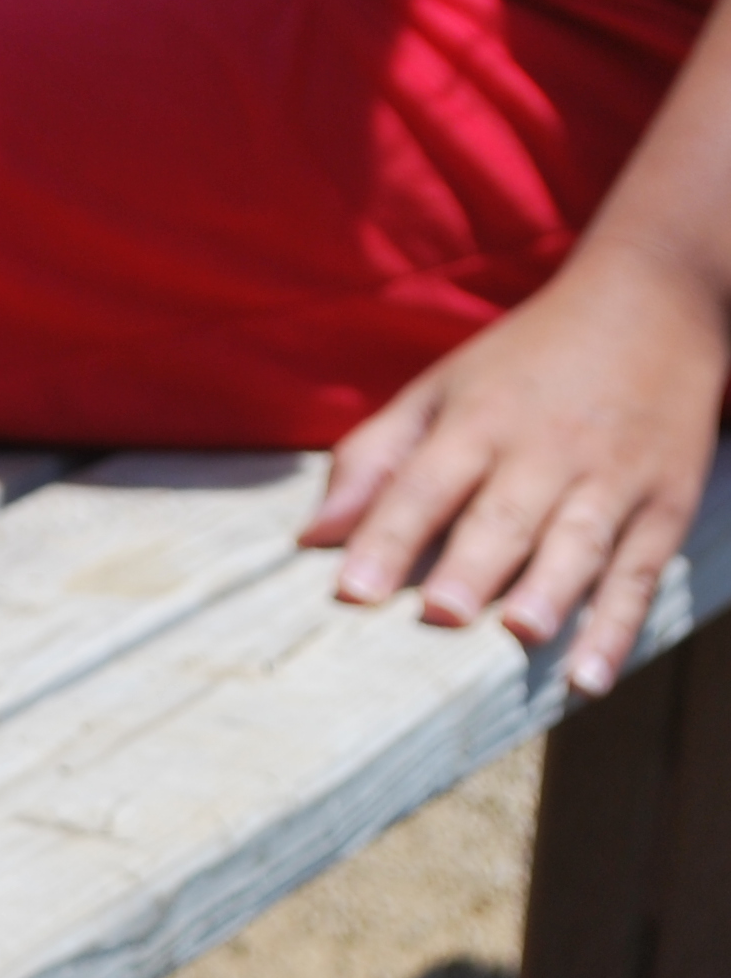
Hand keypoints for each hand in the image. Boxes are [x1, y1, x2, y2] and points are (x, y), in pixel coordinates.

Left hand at [305, 238, 728, 696]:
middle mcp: (546, 451)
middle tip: (442, 614)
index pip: (425, 484)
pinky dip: (617, 626)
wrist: (657, 299)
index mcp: (479, 422)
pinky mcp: (665, 504)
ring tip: (521, 633)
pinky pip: (639, 572)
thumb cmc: (525, 362)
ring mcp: (611, 479)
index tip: (351, 590)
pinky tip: (588, 679)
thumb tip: (311, 536)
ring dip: (551, 590)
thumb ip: (373, 459)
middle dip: (473, 564)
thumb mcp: (440, 390)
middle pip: (505, 514)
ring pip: (578, 541)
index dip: (388, 536)